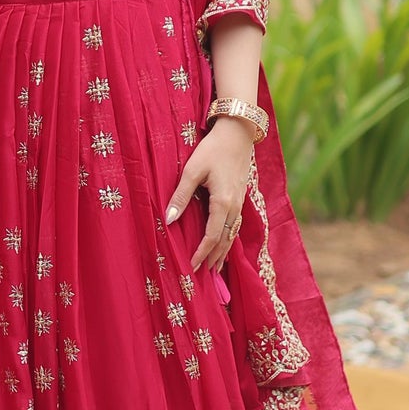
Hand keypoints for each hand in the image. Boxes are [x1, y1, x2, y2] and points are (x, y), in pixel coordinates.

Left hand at [164, 119, 255, 273]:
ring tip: (215, 269)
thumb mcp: (193, 171)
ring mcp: (240, 203)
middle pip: (224, 240)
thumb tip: (168, 220)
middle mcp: (234, 207)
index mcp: (223, 203)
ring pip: (232, 235)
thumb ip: (180, 196)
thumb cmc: (213, 149)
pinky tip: (225, 243)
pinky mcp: (240, 197)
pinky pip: (235, 226)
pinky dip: (229, 239)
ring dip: (223, 252)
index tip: (191, 268)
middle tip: (203, 276)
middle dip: (213, 259)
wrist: (238, 133)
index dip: (201, 254)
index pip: (211, 237)